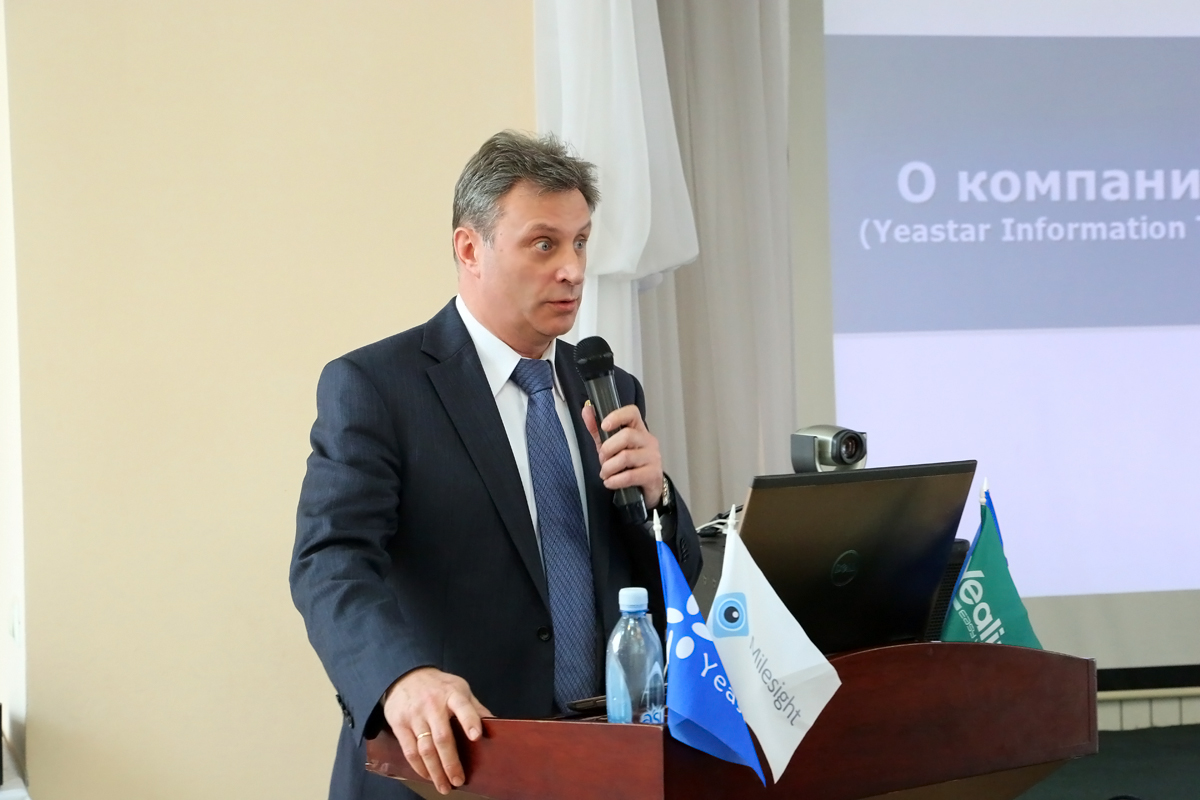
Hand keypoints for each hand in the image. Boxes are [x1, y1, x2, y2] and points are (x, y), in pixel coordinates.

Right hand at [383, 667, 492, 794]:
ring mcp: (415, 715)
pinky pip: (409, 750)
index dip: (470, 721)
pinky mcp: (400, 724)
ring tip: (444, 786)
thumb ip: (474, 707)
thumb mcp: (459, 688)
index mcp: (452, 694)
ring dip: (435, 771)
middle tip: (458, 779)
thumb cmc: (438, 686)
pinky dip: (419, 767)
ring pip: (425, 749)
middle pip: (442, 737)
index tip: (476, 736)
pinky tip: (427, 775)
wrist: (405, 675)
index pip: (463, 707)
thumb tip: (495, 726)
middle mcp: (433, 705)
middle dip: (451, 762)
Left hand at [582, 402, 663, 508]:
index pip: (632, 413)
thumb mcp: (611, 447)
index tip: (604, 426)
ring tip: (606, 474)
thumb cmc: (628, 465)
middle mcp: (648, 441)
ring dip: (609, 467)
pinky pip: (629, 476)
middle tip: (603, 460)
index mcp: (638, 430)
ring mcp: (653, 458)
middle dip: (607, 449)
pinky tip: (610, 482)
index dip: (617, 416)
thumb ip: (598, 430)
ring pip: (625, 457)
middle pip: (626, 436)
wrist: (648, 488)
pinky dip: (614, 480)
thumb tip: (586, 410)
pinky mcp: (653, 475)